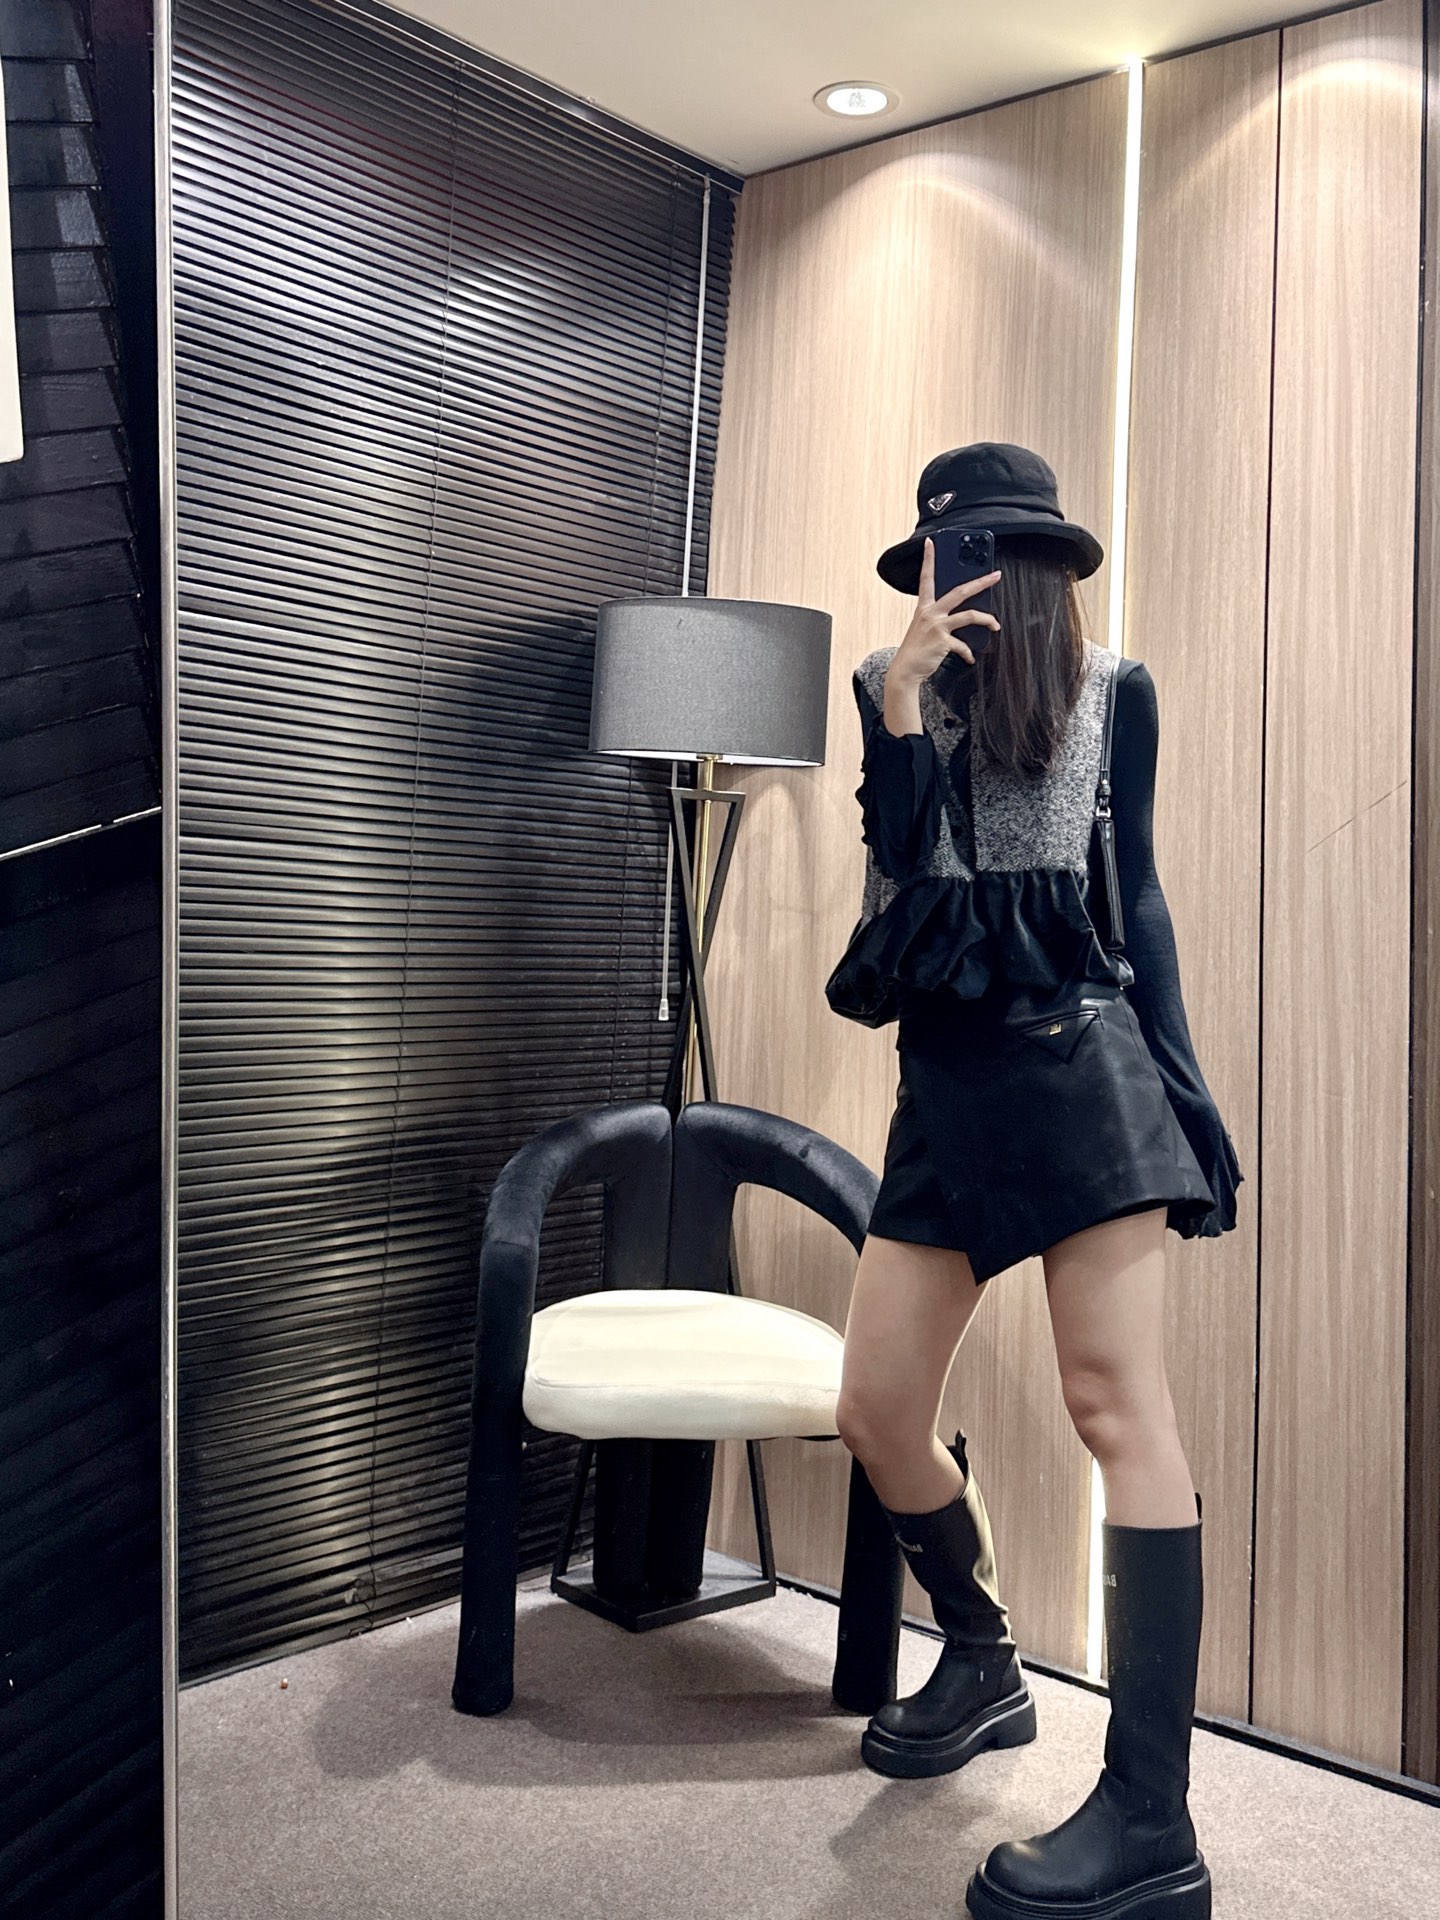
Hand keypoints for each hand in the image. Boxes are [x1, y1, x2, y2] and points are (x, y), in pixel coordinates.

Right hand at [890, 536, 1000, 687]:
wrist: (906, 671)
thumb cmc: (917, 649)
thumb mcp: (925, 628)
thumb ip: (941, 617)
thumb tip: (965, 614)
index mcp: (924, 607)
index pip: (926, 578)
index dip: (928, 559)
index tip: (931, 543)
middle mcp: (930, 613)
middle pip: (960, 591)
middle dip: (981, 582)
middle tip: (996, 575)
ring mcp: (937, 626)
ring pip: (969, 615)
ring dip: (987, 619)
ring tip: (995, 625)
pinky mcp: (943, 641)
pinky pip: (963, 644)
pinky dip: (969, 652)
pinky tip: (970, 657)